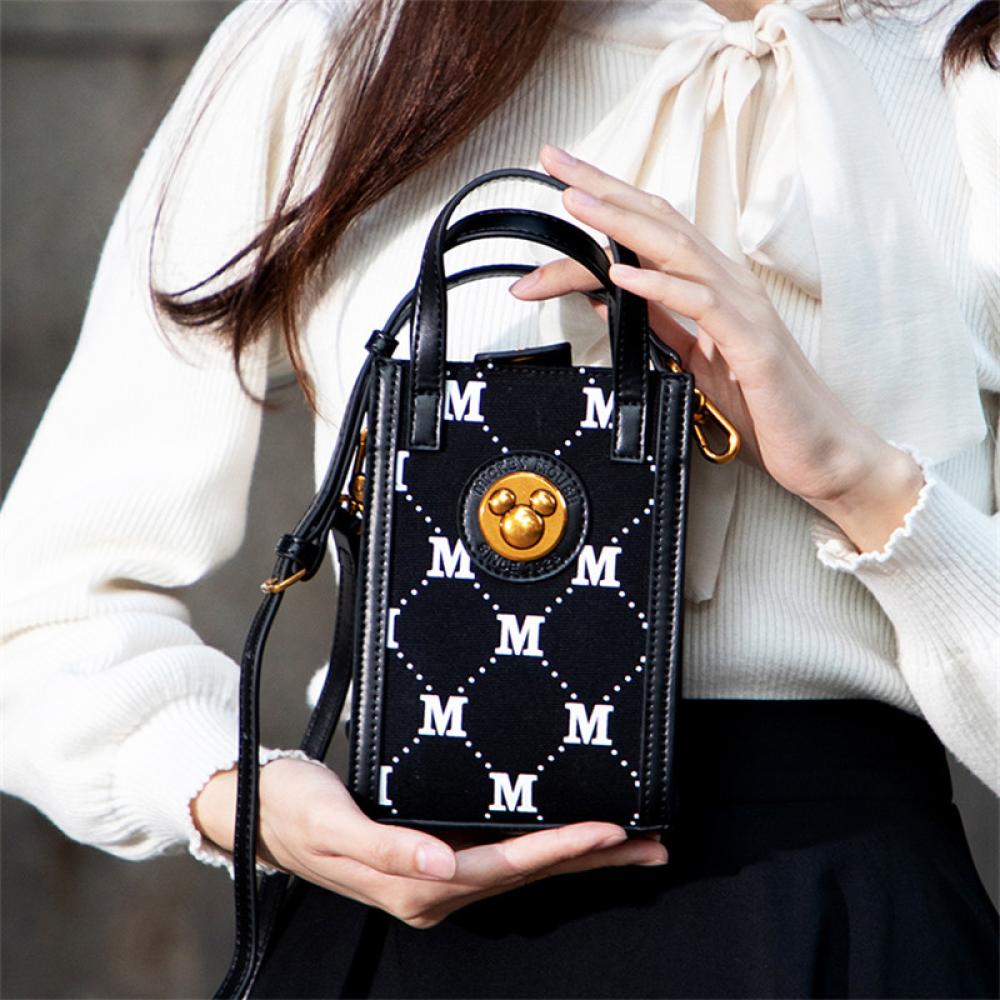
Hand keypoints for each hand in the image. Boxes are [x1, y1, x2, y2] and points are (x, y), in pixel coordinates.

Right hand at [192, 757, 667, 928]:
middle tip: (653, 844)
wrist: (260, 812)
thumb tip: (441, 864)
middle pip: (529, 874)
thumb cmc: (294, 812)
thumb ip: (387, 849)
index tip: (609, 830)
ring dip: (578, 857)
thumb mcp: (333, 825)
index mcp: (417, 884)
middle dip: (593, 860)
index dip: (559, 848)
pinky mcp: (434, 857)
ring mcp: (437, 876)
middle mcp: (435, 887)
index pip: (504, 866)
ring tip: (631, 843)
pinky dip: (542, 848)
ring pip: (522, 868)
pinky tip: (566, 838)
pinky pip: (501, 856)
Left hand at [511, 145, 924, 552]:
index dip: (607, 201)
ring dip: (623, 224)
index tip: (560, 181)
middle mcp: (727, 284)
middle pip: (658, 223)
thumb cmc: (763, 405)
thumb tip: (610, 297)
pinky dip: (660, 287)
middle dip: (603, 190)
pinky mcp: (752, 344)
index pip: (651, 231)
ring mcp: (743, 309)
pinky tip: (623, 277)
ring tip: (578, 202)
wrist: (820, 450)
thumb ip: (658, 324)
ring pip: (677, 251)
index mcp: (710, 286)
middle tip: (554, 162)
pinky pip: (702, 305)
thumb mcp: (693, 359)